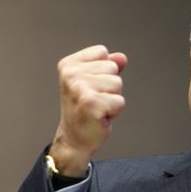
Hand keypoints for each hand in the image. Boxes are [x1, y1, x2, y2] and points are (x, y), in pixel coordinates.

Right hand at [49, 45, 126, 176]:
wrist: (74, 139)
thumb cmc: (84, 109)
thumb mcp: (94, 81)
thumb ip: (107, 65)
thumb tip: (122, 58)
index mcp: (68, 64)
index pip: (102, 52)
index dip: (103, 70)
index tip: (90, 86)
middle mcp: (70, 74)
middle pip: (112, 67)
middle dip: (109, 86)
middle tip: (94, 100)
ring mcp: (79, 89)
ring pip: (117, 83)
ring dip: (112, 98)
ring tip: (97, 107)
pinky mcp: (91, 104)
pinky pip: (119, 101)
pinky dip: (114, 111)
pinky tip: (99, 117)